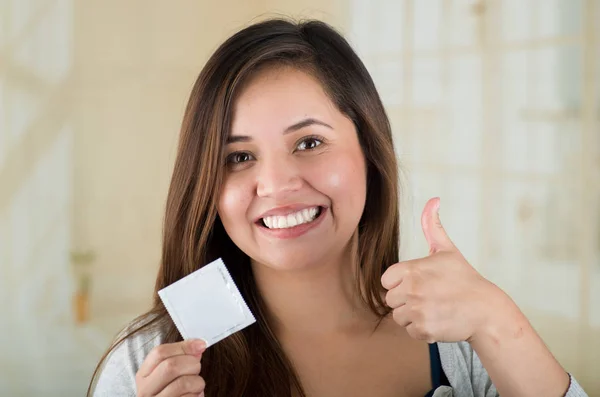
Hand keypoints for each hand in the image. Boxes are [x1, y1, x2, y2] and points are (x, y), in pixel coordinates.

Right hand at [136, 339, 206, 396]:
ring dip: (198, 382)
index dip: (184, 346)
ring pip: (184, 383)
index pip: (159, 352)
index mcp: (143, 375)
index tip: (201, 345)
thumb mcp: (168, 374)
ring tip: (196, 386)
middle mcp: (145, 391)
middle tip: (197, 368)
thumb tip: (198, 345)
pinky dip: (198, 395)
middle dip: (192, 364)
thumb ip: (181, 358)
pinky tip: (193, 396)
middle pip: (171, 366)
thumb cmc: (172, 392)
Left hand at [381, 197, 506, 342]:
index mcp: (410, 269)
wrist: (485, 310)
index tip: (420, 283)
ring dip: (413, 316)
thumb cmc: (464, 278)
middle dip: (407, 300)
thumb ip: (432, 226)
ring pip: (398, 317)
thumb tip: (433, 200)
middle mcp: (410, 289)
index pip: (386, 281)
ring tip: (434, 308)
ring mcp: (416, 310)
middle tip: (430, 297)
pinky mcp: (423, 329)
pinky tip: (438, 320)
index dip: (401, 283)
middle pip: (391, 300)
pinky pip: (410, 331)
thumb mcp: (447, 250)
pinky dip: (422, 330)